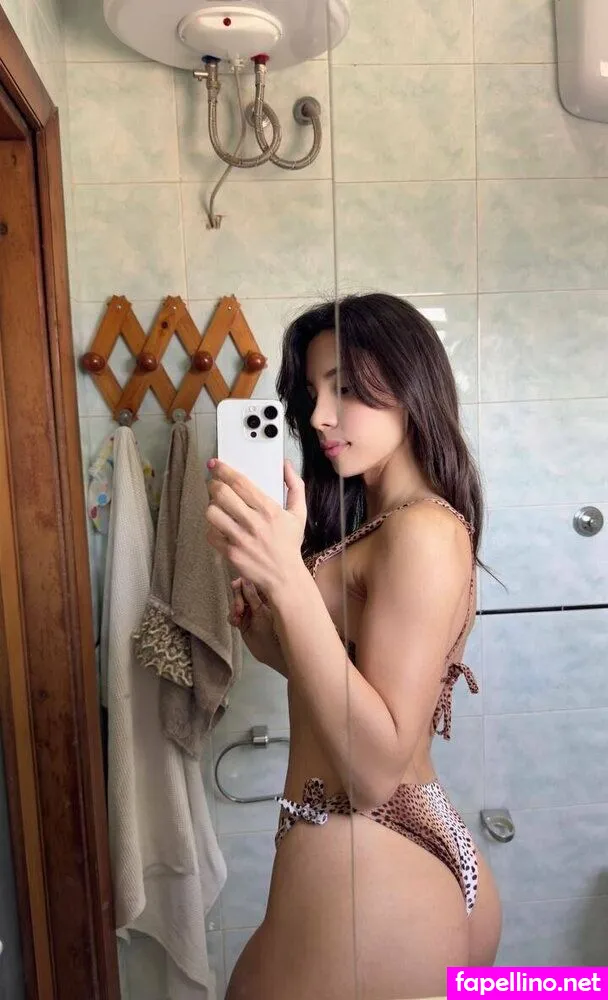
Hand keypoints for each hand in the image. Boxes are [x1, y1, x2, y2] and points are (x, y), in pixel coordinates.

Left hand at [206, 459, 306, 602]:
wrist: (284, 576)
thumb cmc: (289, 544)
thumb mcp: (299, 514)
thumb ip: (295, 486)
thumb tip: (286, 465)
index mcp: (268, 509)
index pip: (240, 483)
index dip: (224, 470)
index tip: (216, 463)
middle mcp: (253, 522)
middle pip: (222, 494)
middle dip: (213, 485)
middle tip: (213, 484)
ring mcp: (240, 539)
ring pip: (212, 513)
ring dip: (211, 507)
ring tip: (216, 506)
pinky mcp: (231, 553)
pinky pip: (211, 534)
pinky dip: (212, 528)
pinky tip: (219, 527)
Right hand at [229, 578, 285, 672]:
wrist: (269, 652)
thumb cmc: (272, 631)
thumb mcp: (261, 611)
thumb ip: (252, 596)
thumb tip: (245, 579)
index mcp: (265, 595)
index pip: (251, 582)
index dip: (242, 583)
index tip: (236, 586)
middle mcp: (256, 601)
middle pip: (240, 591)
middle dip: (237, 598)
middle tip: (239, 609)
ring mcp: (249, 611)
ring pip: (234, 602)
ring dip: (233, 608)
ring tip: (238, 618)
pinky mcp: (242, 621)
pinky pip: (232, 614)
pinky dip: (232, 617)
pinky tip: (236, 624)